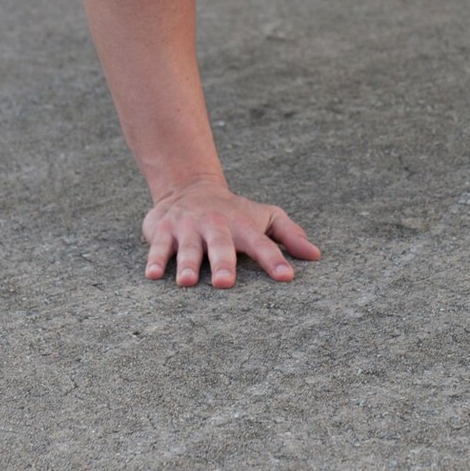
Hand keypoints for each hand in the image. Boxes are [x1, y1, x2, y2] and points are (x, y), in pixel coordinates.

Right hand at [144, 179, 319, 287]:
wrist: (188, 186)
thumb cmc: (233, 212)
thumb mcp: (264, 216)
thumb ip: (290, 235)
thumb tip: (316, 255)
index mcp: (242, 226)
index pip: (262, 243)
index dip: (275, 260)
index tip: (287, 276)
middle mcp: (215, 226)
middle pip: (221, 245)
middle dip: (223, 263)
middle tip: (226, 283)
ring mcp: (188, 228)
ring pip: (187, 247)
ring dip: (187, 264)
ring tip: (188, 282)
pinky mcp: (163, 231)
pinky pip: (158, 247)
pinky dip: (155, 260)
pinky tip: (153, 275)